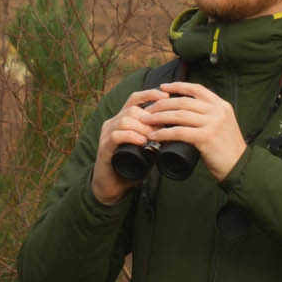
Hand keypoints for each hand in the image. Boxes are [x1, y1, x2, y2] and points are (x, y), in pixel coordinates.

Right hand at [88, 89, 167, 204]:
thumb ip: (156, 138)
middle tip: (163, 129)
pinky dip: (130, 136)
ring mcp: (106, 135)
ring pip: (125, 120)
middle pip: (132, 109)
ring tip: (154, 136)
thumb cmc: (131, 166)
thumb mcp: (146, 148)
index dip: (150, 94)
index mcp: (123, 119)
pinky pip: (116, 135)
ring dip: (143, 127)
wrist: (112, 186)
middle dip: (150, 117)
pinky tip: (142, 141)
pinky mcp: (104, 148)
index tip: (166, 96)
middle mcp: (113, 123)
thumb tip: (177, 131)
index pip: (135, 99)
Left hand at [146, 81, 247, 181]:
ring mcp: (212, 123)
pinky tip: (155, 135)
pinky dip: (164, 133)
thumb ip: (208, 115)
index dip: (177, 86)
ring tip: (146, 121)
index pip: (196, 89)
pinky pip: (179, 132)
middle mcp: (217, 111)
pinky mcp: (206, 137)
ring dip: (159, 117)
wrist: (239, 166)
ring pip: (179, 115)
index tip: (162, 87)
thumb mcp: (222, 124)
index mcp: (221, 105)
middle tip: (148, 110)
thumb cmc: (227, 148)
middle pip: (183, 101)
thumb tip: (184, 112)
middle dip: (162, 104)